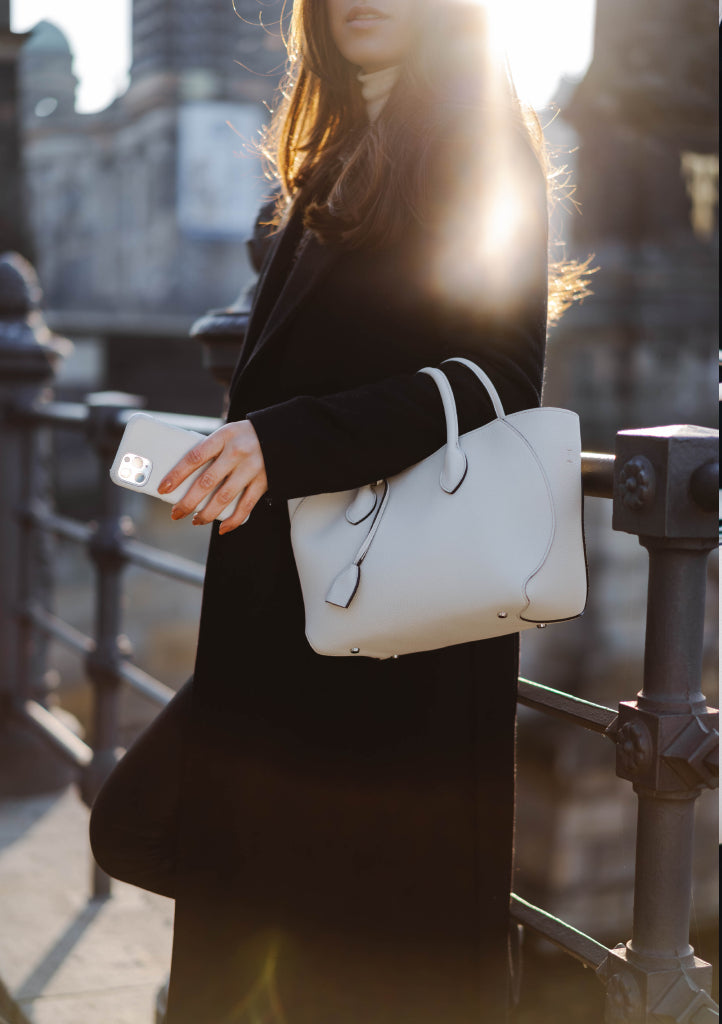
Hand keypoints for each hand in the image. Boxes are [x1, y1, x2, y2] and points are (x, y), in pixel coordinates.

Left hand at [158, 420, 267, 534]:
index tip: (163, 488)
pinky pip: (246, 505)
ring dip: (207, 513)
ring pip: (224, 497)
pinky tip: (223, 527)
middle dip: (188, 502)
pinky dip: (233, 519)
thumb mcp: (226, 435)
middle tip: (176, 513)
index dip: (177, 475)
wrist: (282, 434)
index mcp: (223, 437)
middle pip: (206, 482)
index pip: (194, 457)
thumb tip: (185, 477)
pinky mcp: (263, 481)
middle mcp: (237, 452)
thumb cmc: (246, 436)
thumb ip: (210, 452)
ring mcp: (251, 468)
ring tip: (195, 520)